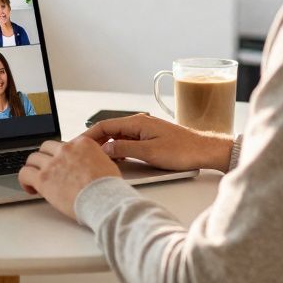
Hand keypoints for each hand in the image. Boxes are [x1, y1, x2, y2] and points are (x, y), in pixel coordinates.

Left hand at [18, 137, 120, 220]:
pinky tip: (30, 188)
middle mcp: (66, 150)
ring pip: (33, 158)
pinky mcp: (43, 178)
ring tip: (35, 179)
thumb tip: (90, 163)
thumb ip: (94, 158)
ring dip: (34, 168)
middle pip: (46, 148)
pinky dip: (24, 180)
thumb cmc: (108, 188)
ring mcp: (53, 163)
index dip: (61, 156)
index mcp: (82, 144)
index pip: (64, 144)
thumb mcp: (107, 163)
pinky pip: (25, 173)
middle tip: (46, 170)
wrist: (104, 200)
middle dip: (45, 158)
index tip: (60, 164)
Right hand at [82, 113, 232, 171]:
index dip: (89, 135)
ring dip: (106, 146)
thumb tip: (106, 149)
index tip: (77, 144)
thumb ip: (125, 149)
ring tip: (96, 158)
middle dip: (95, 141)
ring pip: (118, 136)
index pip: (105, 125)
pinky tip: (116, 159)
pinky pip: (128, 141)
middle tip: (82, 154)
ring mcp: (145, 130)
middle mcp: (140, 123)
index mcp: (138, 122)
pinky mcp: (151, 138)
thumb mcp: (150, 152)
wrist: (205, 150)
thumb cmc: (183, 150)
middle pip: (110, 130)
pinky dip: (118, 149)